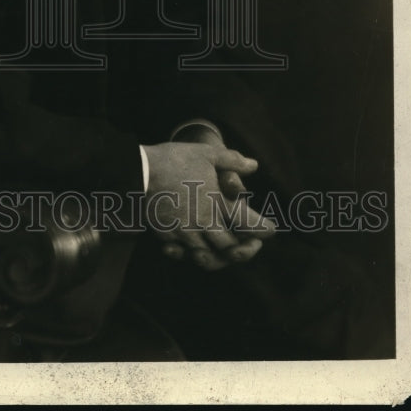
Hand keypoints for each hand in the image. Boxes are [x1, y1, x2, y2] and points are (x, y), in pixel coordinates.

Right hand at [143, 141, 275, 270]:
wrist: (139, 171)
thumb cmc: (174, 160)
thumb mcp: (206, 153)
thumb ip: (232, 160)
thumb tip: (253, 165)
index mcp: (218, 205)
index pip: (249, 225)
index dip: (264, 230)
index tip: (271, 229)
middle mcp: (204, 224)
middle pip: (230, 249)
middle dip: (243, 250)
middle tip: (250, 245)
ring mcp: (184, 234)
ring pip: (207, 257)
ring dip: (219, 256)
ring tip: (222, 249)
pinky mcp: (167, 236)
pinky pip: (183, 254)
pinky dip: (191, 254)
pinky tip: (192, 247)